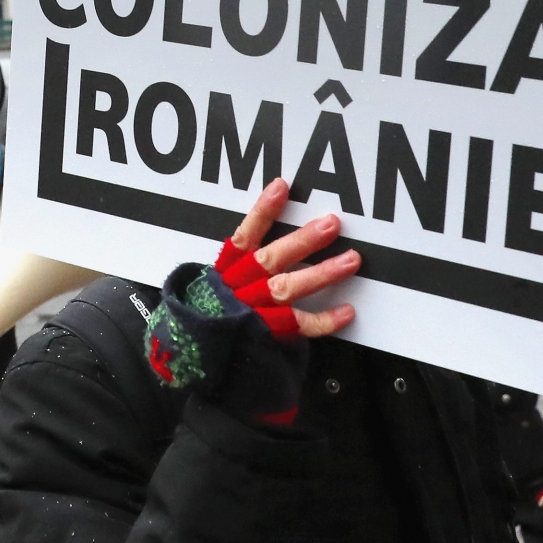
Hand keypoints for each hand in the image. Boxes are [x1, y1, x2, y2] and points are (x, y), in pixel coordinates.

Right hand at [221, 177, 359, 338]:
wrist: (191, 356)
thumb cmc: (207, 315)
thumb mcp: (212, 285)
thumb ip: (235, 265)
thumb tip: (265, 235)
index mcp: (225, 273)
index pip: (244, 237)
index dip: (262, 212)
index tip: (281, 187)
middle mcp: (239, 288)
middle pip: (272, 259)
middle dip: (303, 240)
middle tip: (331, 224)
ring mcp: (253, 312)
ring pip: (287, 288)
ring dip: (322, 273)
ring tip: (351, 259)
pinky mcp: (265, 335)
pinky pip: (298, 327)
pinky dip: (323, 321)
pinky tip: (347, 311)